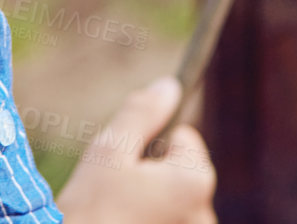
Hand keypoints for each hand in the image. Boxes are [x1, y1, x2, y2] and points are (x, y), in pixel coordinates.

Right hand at [54, 77, 215, 223]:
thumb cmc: (90, 209)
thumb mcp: (110, 149)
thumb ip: (143, 113)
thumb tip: (170, 86)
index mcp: (196, 181)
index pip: (185, 139)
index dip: (152, 145)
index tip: (127, 167)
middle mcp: (206, 216)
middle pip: (182, 174)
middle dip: (153, 177)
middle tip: (118, 195)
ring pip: (175, 204)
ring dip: (152, 205)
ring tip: (119, 218)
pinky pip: (170, 223)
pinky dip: (151, 223)